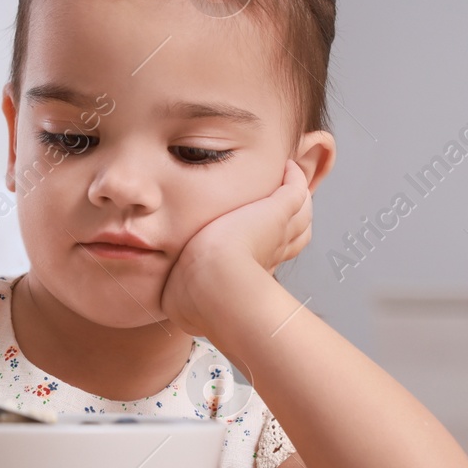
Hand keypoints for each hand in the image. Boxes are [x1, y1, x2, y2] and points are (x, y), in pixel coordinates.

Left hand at [160, 159, 312, 336]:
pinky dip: (294, 177)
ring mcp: (278, 231)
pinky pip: (294, 189)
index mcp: (251, 270)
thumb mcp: (185, 300)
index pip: (267, 252)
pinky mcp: (276, 211)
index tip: (257, 236)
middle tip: (283, 200)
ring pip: (299, 210)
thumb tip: (168, 301)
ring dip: (294, 195)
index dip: (267, 242)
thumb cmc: (197, 300)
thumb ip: (181, 293)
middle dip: (290, 217)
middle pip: (294, 230)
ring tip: (287, 177)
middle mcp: (271, 251)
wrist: (215, 288)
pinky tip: (288, 165)